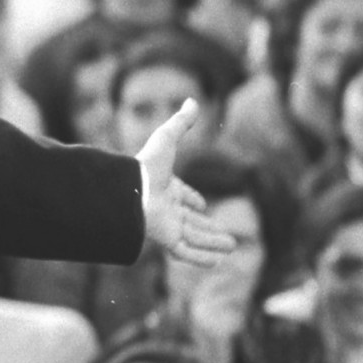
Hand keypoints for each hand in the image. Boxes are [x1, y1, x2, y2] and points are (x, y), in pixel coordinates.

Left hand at [137, 100, 233, 266]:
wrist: (129, 190)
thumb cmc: (146, 165)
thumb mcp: (167, 139)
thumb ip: (181, 122)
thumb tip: (193, 100)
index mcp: (164, 187)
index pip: (180, 196)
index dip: (191, 200)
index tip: (202, 206)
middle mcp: (165, 208)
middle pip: (189, 221)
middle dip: (208, 227)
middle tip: (227, 235)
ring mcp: (166, 225)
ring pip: (193, 237)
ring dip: (213, 243)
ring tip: (233, 247)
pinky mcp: (165, 239)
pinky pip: (186, 252)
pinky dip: (201, 257)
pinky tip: (217, 262)